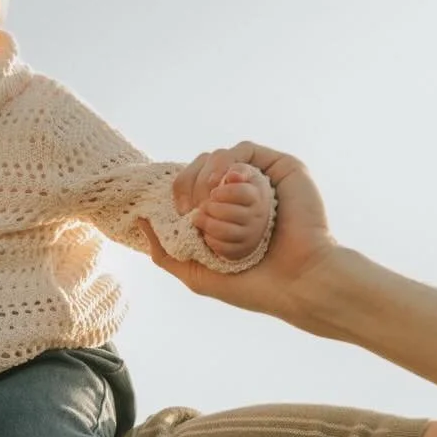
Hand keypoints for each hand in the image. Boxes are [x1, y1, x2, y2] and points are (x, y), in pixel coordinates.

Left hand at [151, 143, 340, 327]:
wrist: (296, 283)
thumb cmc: (252, 285)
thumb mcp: (196, 274)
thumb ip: (165, 251)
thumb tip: (140, 220)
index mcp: (223, 213)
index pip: (189, 184)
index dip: (179, 189)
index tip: (179, 212)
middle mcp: (241, 194)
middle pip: (201, 165)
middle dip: (190, 184)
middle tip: (195, 209)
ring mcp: (262, 179)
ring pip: (220, 158)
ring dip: (209, 180)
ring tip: (214, 206)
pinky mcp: (282, 168)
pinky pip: (244, 151)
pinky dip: (229, 165)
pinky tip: (227, 186)